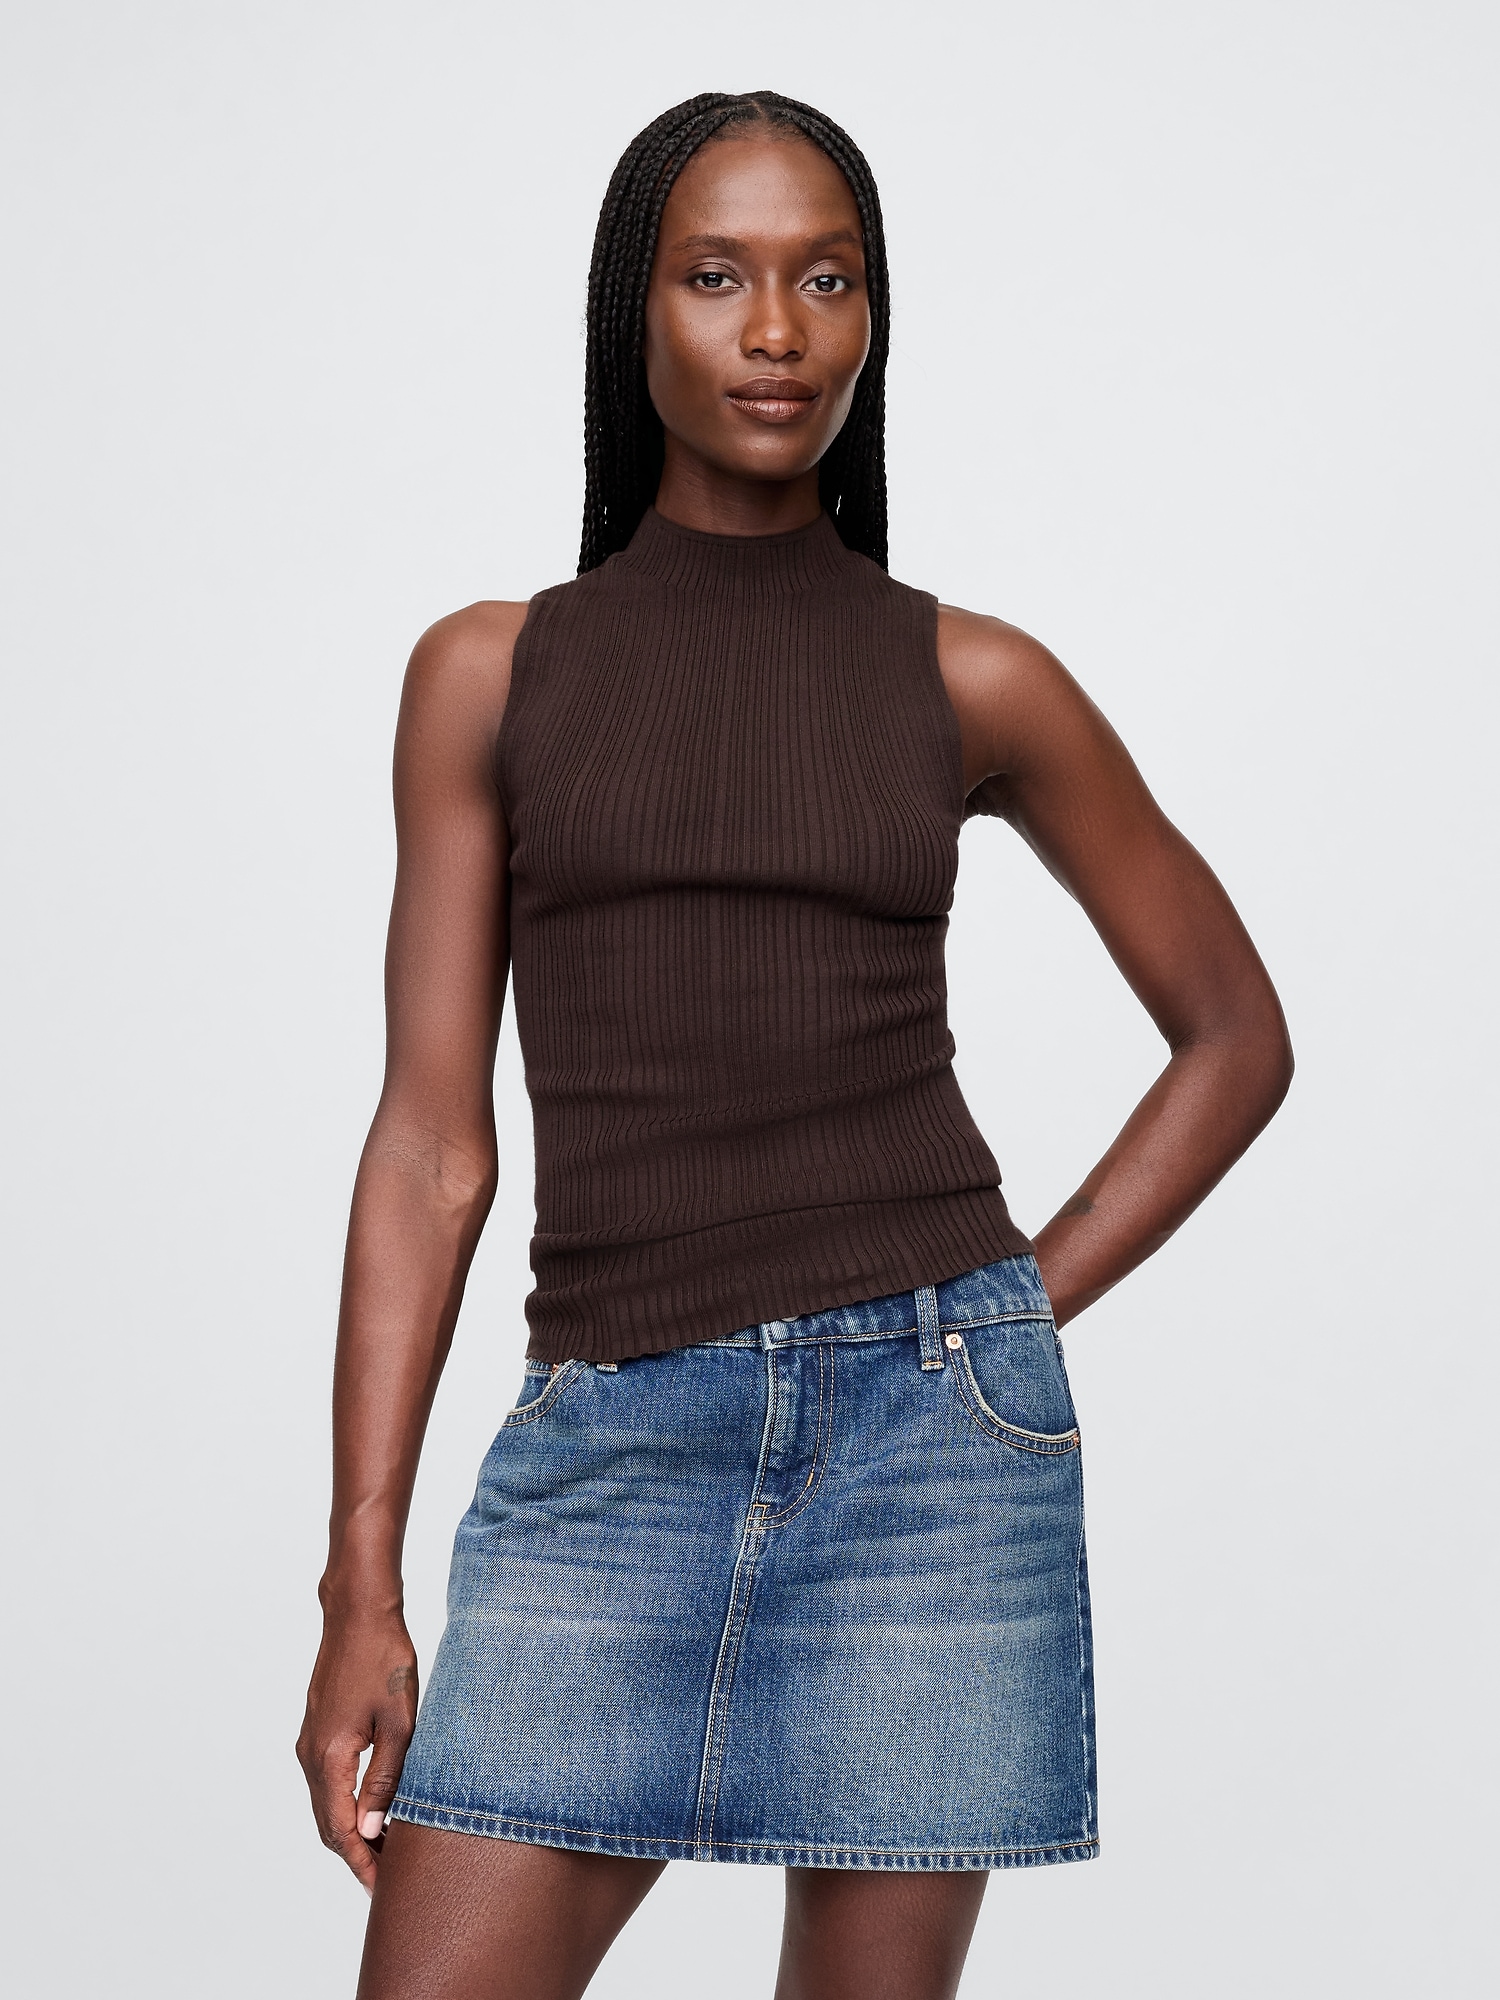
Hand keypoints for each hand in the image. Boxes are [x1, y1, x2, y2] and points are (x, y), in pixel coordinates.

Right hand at [296, 1607, 417, 1892]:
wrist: (358, 1613)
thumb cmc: (385, 1661)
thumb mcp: (398, 1723)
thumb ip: (385, 1778)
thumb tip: (372, 1829)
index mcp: (329, 1758)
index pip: (342, 1831)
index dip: (363, 1863)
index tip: (385, 1887)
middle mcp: (311, 1756)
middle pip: (328, 1825)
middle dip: (357, 1854)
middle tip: (390, 1876)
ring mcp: (310, 1743)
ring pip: (326, 1805)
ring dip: (352, 1830)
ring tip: (388, 1845)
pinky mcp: (317, 1731)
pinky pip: (327, 1783)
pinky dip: (346, 1804)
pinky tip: (374, 1806)